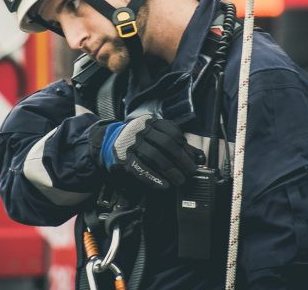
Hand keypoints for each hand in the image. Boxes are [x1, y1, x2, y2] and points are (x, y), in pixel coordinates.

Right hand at [89, 115, 204, 189]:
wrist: (108, 142)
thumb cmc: (138, 141)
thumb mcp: (154, 136)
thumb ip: (175, 144)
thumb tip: (199, 157)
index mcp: (151, 122)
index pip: (172, 132)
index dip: (185, 147)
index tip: (192, 159)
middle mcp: (141, 129)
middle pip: (166, 143)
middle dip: (182, 159)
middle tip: (190, 172)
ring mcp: (131, 143)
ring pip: (155, 156)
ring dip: (170, 170)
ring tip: (179, 180)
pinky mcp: (123, 157)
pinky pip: (141, 168)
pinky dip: (154, 178)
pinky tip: (164, 185)